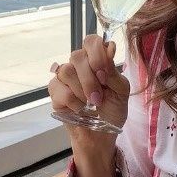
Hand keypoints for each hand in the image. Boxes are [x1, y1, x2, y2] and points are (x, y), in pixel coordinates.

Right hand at [48, 35, 130, 162]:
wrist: (101, 135)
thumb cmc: (112, 111)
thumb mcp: (121, 91)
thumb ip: (114, 71)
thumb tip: (109, 48)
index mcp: (96, 60)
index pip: (91, 41)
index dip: (96, 54)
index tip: (104, 75)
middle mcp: (79, 65)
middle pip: (77, 55)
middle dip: (90, 79)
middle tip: (98, 98)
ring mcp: (65, 77)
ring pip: (66, 71)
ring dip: (82, 91)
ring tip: (91, 105)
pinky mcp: (55, 91)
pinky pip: (58, 88)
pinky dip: (72, 101)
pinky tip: (80, 109)